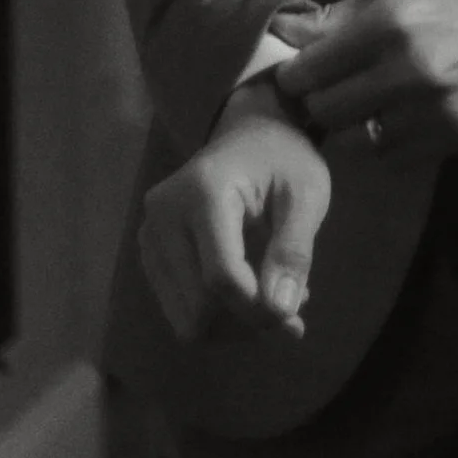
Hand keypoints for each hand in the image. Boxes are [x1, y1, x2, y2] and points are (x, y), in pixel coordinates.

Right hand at [137, 87, 330, 343]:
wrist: (248, 133)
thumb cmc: (283, 159)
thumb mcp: (307, 194)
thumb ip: (294, 251)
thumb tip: (279, 311)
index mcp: (203, 192)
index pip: (220, 278)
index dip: (258, 311)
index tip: (295, 316)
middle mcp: (163, 216)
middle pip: (199, 306)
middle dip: (247, 322)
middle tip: (289, 310)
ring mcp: (150, 236)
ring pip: (186, 318)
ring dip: (233, 324)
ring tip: (272, 300)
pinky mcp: (150, 253)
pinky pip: (179, 309)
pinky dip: (217, 316)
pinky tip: (249, 296)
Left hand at [275, 0, 457, 164]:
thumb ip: (338, 17)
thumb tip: (283, 34)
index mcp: (388, 24)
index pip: (308, 71)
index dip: (295, 74)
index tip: (298, 73)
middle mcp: (409, 71)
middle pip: (326, 111)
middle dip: (319, 101)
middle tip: (330, 89)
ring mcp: (435, 110)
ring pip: (355, 142)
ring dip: (351, 126)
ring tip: (364, 105)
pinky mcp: (456, 138)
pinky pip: (392, 157)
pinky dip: (385, 141)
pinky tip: (398, 115)